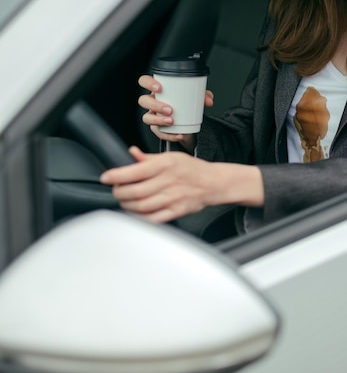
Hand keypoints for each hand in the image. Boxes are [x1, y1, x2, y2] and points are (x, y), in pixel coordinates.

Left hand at [100, 147, 263, 222]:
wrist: (214, 183)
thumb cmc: (192, 169)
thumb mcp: (171, 157)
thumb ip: (149, 158)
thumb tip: (131, 153)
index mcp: (165, 165)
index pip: (135, 171)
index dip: (117, 176)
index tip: (106, 178)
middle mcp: (169, 181)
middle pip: (135, 192)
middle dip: (119, 193)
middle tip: (116, 191)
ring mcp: (173, 198)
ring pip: (142, 206)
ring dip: (127, 205)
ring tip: (125, 201)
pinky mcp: (177, 211)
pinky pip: (154, 218)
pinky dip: (140, 217)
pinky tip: (136, 213)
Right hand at [137, 75, 214, 150]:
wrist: (189, 122)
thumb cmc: (186, 104)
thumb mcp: (195, 97)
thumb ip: (203, 96)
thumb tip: (209, 100)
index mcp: (158, 90)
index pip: (144, 81)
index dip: (148, 83)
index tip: (159, 88)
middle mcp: (152, 102)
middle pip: (143, 101)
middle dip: (155, 105)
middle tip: (170, 109)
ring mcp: (153, 115)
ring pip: (147, 117)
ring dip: (158, 120)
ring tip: (172, 121)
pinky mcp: (157, 128)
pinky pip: (158, 132)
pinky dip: (168, 135)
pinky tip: (178, 134)